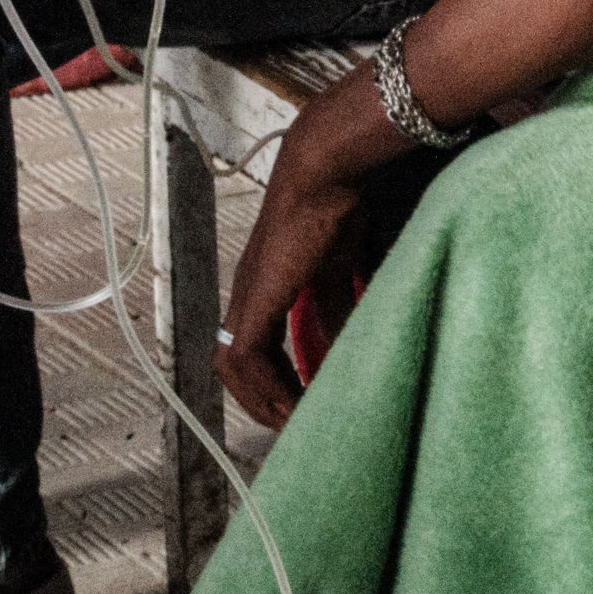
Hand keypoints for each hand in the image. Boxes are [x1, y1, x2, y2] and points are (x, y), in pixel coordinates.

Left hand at [216, 92, 388, 428]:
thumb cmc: (343, 198)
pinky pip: (247, 357)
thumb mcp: (346, 263)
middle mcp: (251, 292)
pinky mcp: (258, 297)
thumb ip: (342, 302)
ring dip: (261, 399)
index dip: (276, 379)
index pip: (260, 345)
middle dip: (263, 398)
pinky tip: (293, 402)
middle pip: (238, 363)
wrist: (327, 168)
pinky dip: (265, 385)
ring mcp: (250, 294)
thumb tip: (358, 340)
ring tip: (293, 423)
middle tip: (294, 425)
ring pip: (234, 367)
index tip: (304, 403)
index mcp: (272, 282)